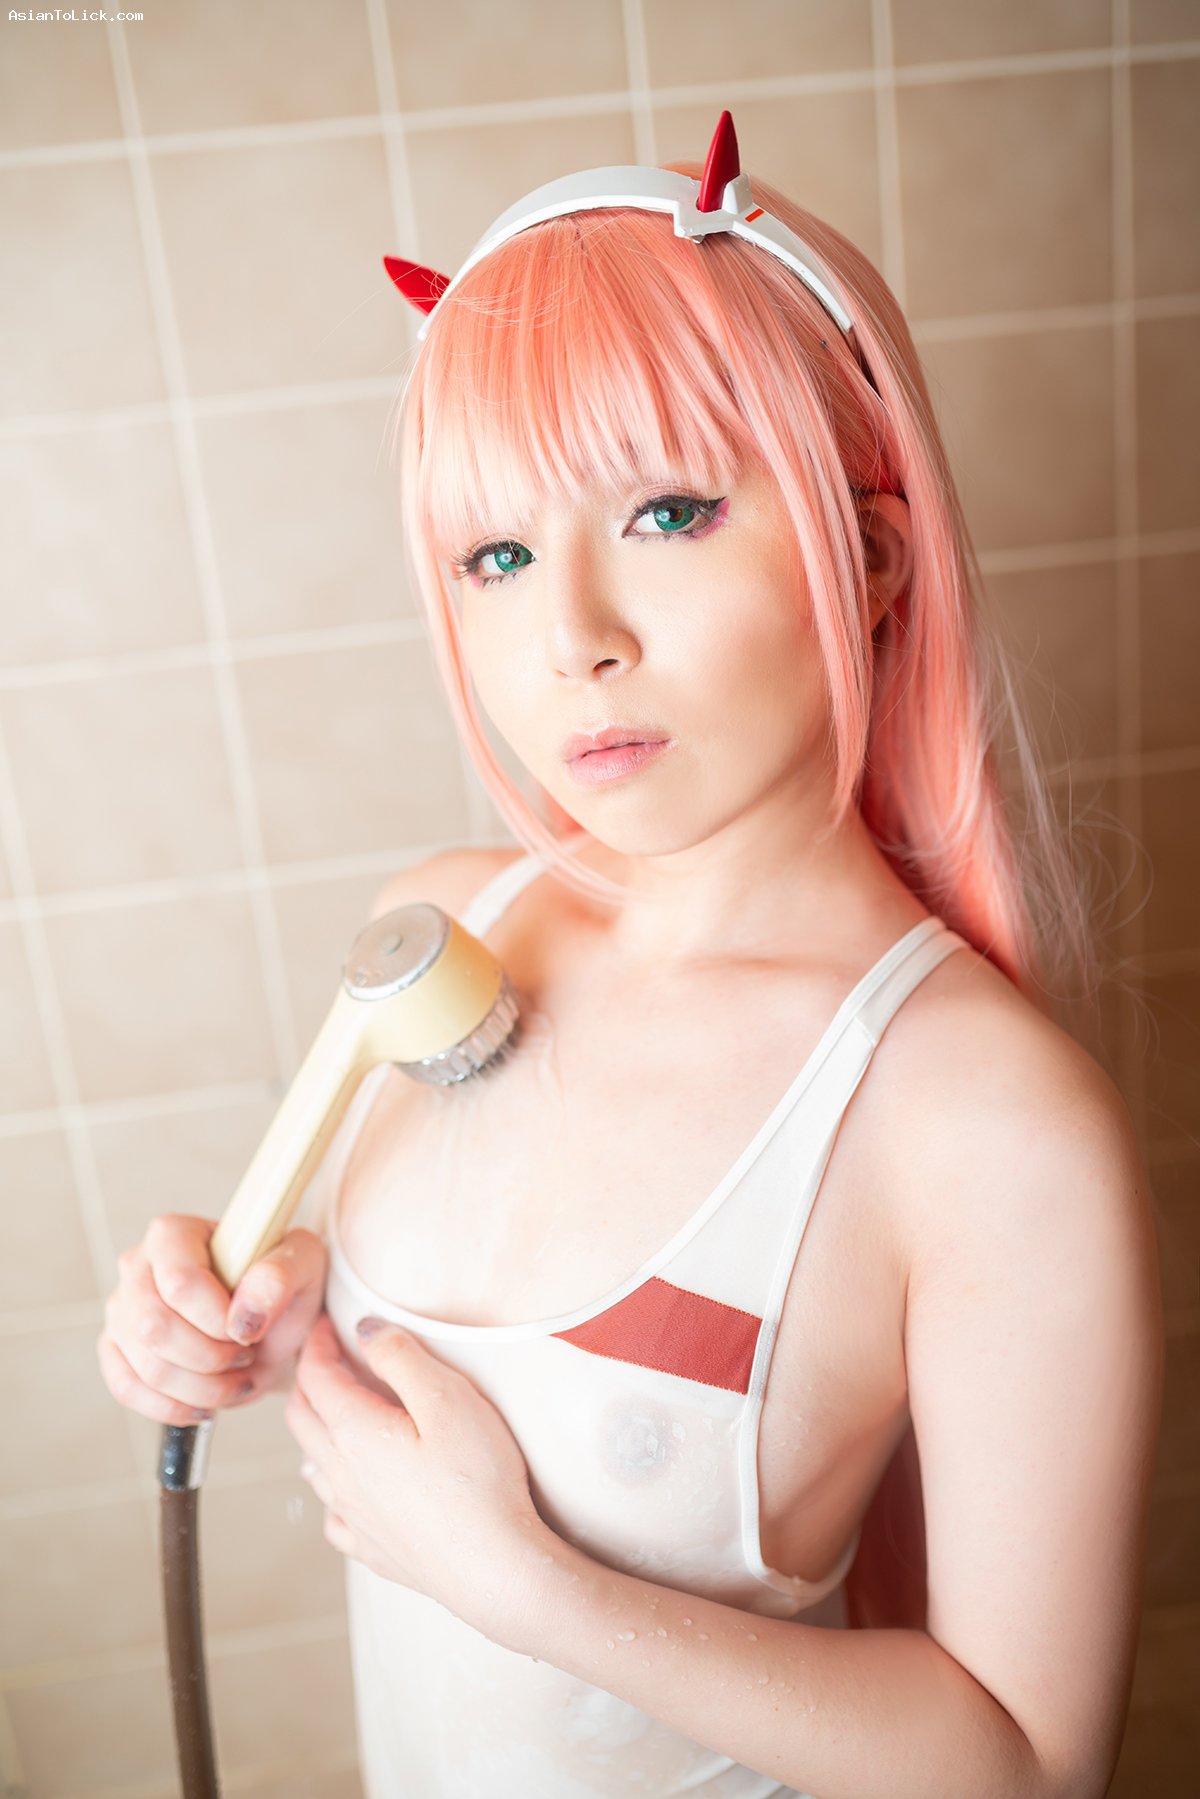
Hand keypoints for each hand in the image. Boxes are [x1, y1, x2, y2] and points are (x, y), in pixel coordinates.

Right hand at [97, 1215, 327, 1425]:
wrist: (272, 1328)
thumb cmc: (283, 1289)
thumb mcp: (303, 1266)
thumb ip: (280, 1276)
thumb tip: (243, 1315)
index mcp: (174, 1234)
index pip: (179, 1283)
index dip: (216, 1320)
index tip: (249, 1330)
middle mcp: (137, 1266)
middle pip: (154, 1327)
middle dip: (209, 1358)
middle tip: (245, 1357)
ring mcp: (122, 1309)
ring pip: (145, 1365)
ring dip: (200, 1388)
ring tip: (235, 1380)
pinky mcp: (116, 1349)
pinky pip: (126, 1388)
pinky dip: (170, 1407)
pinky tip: (204, 1405)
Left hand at [285, 1311, 548, 1637]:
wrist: (493, 1568)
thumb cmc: (477, 1480)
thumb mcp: (447, 1397)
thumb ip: (401, 1357)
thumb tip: (365, 1331)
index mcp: (354, 1432)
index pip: (316, 1378)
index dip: (316, 1345)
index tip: (326, 1323)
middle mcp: (342, 1475)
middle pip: (302, 1419)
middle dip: (308, 1382)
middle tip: (326, 1358)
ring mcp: (355, 1516)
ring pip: (313, 1466)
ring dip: (316, 1431)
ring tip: (334, 1414)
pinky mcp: (374, 1549)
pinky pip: (335, 1515)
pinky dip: (333, 1489)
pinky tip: (350, 1489)